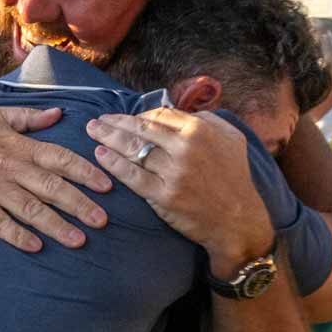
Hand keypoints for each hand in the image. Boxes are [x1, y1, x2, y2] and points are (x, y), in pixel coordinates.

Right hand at [0, 106, 113, 252]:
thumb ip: (30, 118)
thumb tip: (59, 114)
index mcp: (18, 146)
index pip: (59, 158)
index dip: (85, 171)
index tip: (107, 186)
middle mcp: (8, 167)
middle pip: (51, 186)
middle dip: (80, 204)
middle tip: (103, 221)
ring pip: (30, 208)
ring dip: (56, 225)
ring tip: (79, 240)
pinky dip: (18, 235)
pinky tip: (36, 247)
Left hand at [85, 108, 274, 274]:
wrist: (238, 221)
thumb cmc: (235, 178)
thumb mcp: (231, 138)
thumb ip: (207, 119)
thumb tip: (177, 111)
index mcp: (200, 130)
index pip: (158, 116)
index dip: (137, 116)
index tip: (124, 118)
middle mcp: (185, 148)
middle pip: (140, 129)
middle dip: (115, 122)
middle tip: (97, 121)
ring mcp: (173, 172)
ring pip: (133, 150)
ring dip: (108, 139)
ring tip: (93, 132)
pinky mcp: (164, 196)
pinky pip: (132, 176)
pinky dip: (114, 164)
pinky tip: (100, 155)